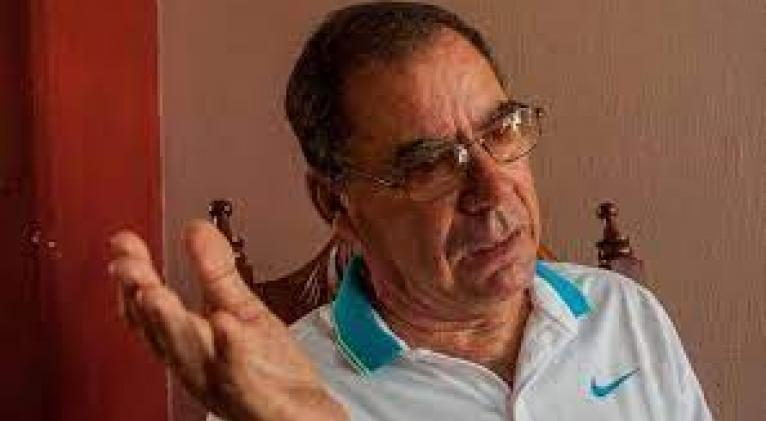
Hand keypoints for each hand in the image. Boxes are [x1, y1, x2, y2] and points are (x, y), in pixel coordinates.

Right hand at [108, 220, 346, 420]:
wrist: (304, 418)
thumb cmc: (270, 373)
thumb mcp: (241, 311)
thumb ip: (216, 273)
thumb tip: (194, 228)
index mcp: (189, 345)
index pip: (149, 312)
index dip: (133, 279)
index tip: (123, 244)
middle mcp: (196, 367)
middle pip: (161, 333)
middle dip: (141, 298)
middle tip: (127, 266)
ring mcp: (222, 384)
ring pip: (189, 355)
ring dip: (170, 323)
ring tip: (154, 292)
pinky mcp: (255, 399)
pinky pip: (239, 376)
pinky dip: (230, 350)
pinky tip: (225, 323)